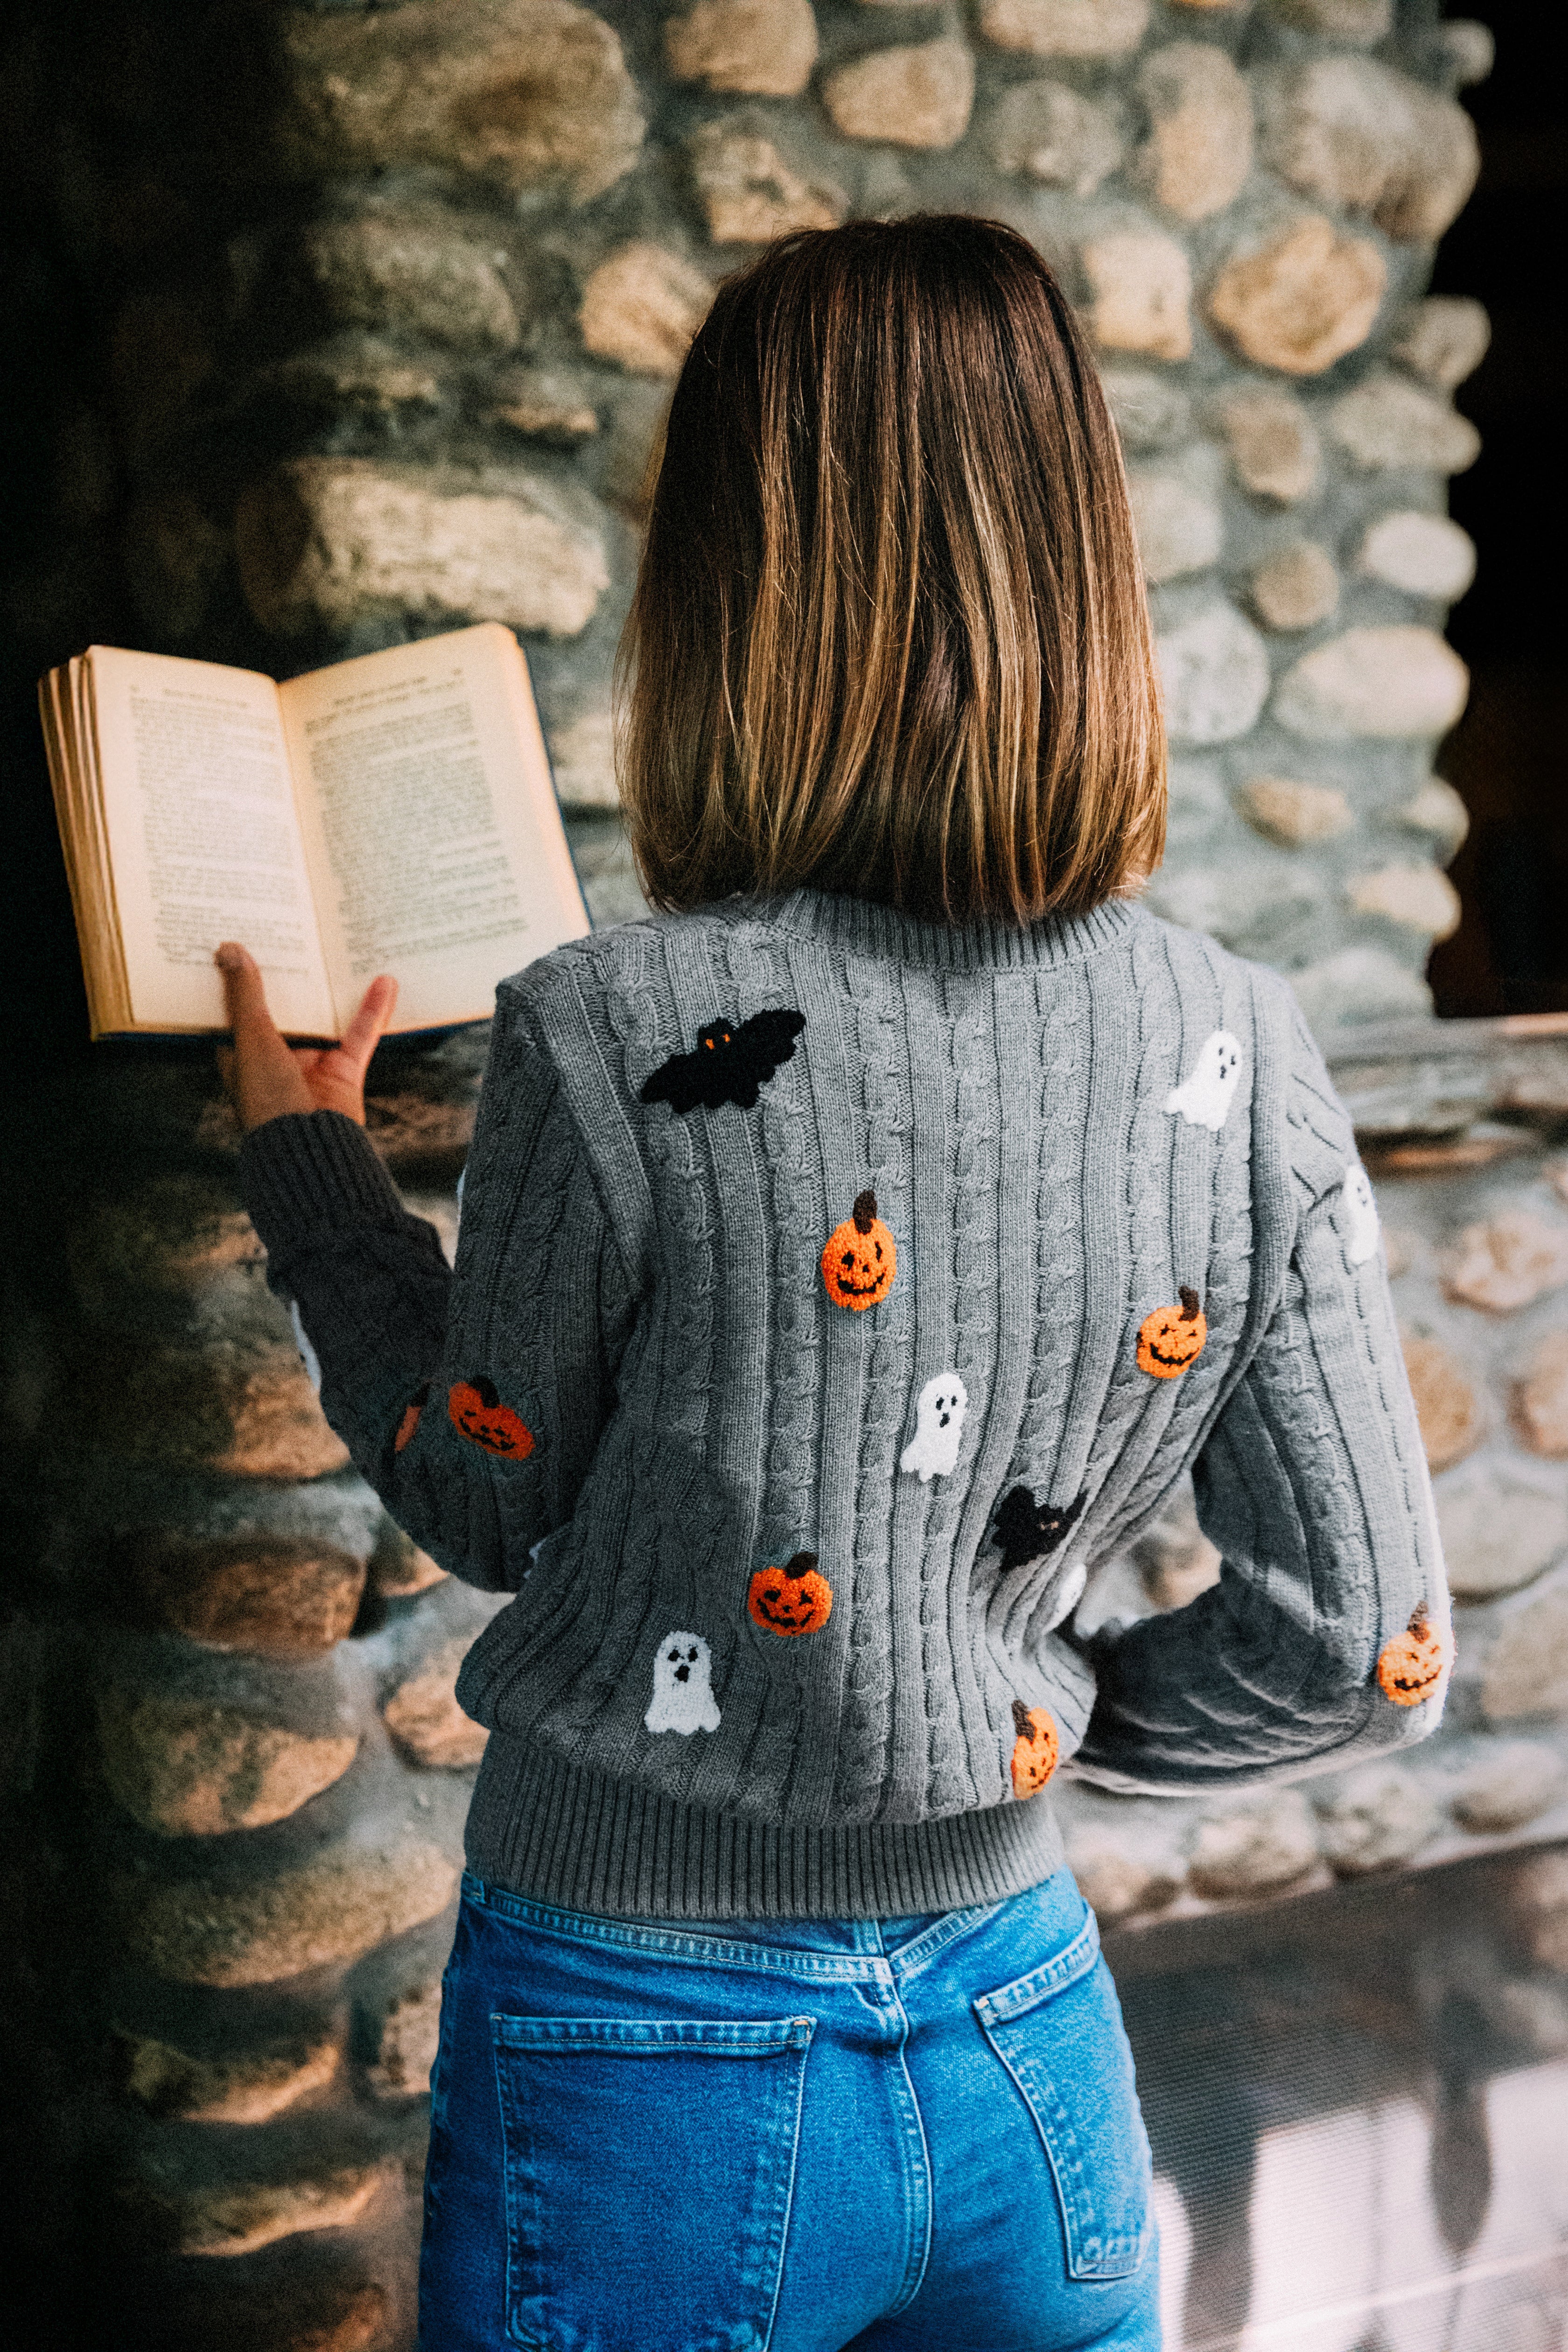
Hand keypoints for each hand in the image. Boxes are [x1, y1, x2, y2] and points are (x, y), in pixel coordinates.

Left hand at [216, 943, 397, 1133]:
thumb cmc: (268, 1101)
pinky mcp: (343, 1072)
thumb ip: (245, 997)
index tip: (239, 940)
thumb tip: (228, 949)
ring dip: (332, 989)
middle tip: (293, 928)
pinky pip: (359, 1035)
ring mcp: (311, 1064)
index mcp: (242, 1053)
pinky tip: (384, 982)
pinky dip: (372, 1011)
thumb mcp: (252, 1039)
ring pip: (324, 1017)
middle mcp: (274, 1056)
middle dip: (290, 974)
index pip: (236, 1008)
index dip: (236, 977)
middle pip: (284, 1007)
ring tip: (338, 947)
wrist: (310, 1149)